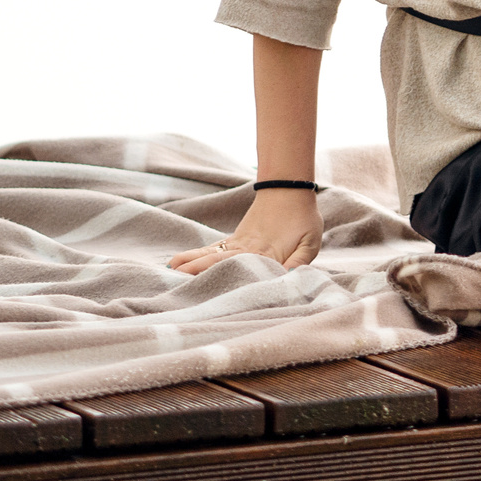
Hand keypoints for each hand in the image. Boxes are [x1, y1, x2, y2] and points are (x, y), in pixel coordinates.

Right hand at [168, 187, 322, 274]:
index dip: (225, 279)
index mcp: (265, 253)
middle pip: (219, 261)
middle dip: (198, 271)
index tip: (207, 290)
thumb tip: (290, 278)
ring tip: (170, 272)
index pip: (242, 270)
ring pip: (210, 254)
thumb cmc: (304, 219)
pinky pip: (211, 249)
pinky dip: (195, 255)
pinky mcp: (235, 239)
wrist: (290, 189)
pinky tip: (179, 262)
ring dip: (191, 263)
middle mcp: (247, 249)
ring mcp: (238, 243)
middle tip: (176, 282)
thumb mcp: (310, 242)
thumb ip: (300, 261)